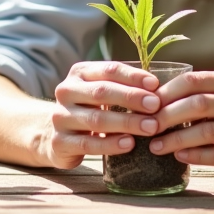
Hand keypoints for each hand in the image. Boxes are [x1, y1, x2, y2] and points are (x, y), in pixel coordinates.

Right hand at [39, 61, 162, 168]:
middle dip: (132, 98)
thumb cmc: (89, 110)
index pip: (108, 69)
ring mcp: (60, 117)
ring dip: (126, 123)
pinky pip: (88, 143)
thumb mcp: (101, 93)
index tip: (155, 85)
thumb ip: (123, 87)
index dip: (133, 76)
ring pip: (96, 119)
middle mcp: (66, 91)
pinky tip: (129, 144)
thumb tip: (157, 89)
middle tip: (156, 106)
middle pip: (102, 92)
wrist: (56, 136)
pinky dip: (111, 144)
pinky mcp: (59, 142)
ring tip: (150, 127)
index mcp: (79, 73)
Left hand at [147, 69, 213, 179]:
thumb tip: (147, 99)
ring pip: (207, 131)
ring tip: (155, 146)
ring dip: (176, 139)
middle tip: (146, 127)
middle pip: (198, 104)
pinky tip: (178, 156)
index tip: (145, 105)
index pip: (192, 81)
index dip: (165, 92)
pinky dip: (194, 155)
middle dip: (167, 116)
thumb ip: (193, 94)